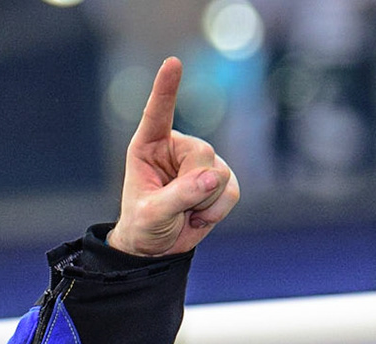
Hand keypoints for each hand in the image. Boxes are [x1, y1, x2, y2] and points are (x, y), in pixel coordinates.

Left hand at [107, 57, 239, 257]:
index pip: (158, 113)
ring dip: (203, 203)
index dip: (166, 88)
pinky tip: (198, 215)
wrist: (156, 248)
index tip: (172, 63)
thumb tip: (213, 178)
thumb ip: (179, 195)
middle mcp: (177, 148)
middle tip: (174, 207)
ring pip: (220, 174)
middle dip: (193, 187)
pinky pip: (232, 191)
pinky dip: (217, 211)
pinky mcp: (221, 180)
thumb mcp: (151, 214)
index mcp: (149, 146)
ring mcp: (202, 162)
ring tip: (184, 212)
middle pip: (203, 155)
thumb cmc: (143, 225)